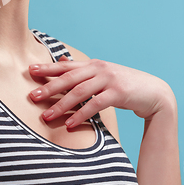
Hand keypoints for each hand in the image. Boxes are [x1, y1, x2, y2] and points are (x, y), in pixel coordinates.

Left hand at [29, 56, 174, 127]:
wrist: (152, 91)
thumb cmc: (123, 83)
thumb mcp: (102, 73)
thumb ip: (82, 69)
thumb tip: (61, 60)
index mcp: (92, 64)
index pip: (65, 66)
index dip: (47, 68)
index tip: (30, 71)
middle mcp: (98, 69)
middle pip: (69, 77)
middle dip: (49, 87)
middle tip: (32, 96)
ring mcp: (108, 79)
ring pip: (79, 91)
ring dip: (61, 104)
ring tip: (47, 116)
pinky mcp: (118, 93)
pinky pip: (95, 104)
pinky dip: (81, 114)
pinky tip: (70, 124)